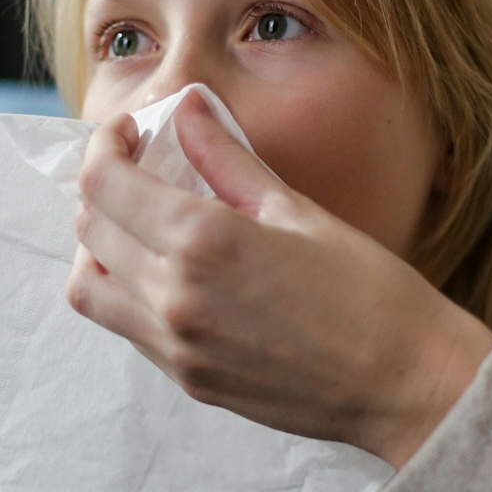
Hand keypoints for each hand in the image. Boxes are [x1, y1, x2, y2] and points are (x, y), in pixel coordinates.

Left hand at [66, 89, 491, 467]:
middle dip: (100, 187)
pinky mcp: (186, 378)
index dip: (104, 146)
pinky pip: (125, 326)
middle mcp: (174, 296)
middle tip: (133, 168)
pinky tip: (165, 271)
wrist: (404, 384)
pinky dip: (123, 290)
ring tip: (137, 224)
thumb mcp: (295, 209)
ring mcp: (175, 345)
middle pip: (89, 228)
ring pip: (88, 287)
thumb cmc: (367, 291)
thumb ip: (226, 157)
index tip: (127, 132)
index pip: (105, 183)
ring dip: (98, 246)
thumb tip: (188, 107)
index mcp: (203, 241)